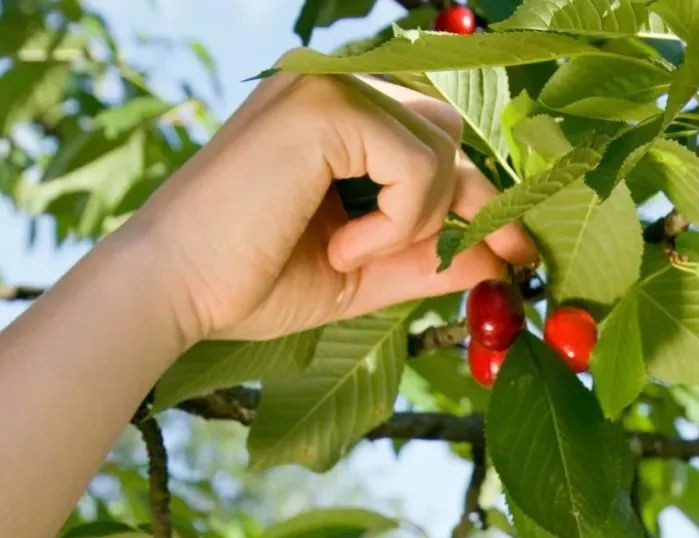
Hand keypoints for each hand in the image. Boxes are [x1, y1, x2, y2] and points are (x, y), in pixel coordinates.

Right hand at [131, 71, 533, 346]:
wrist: (177, 288)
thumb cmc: (251, 280)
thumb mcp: (362, 272)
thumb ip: (427, 257)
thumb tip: (501, 256)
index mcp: (337, 115)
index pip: (436, 136)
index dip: (482, 191)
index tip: (517, 248)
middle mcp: (335, 84)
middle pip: (452, 131)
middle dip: (475, 204)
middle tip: (496, 258)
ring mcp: (329, 85)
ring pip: (440, 145)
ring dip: (418, 218)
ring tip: (351, 253)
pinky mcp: (325, 106)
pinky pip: (414, 164)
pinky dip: (396, 220)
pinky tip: (340, 245)